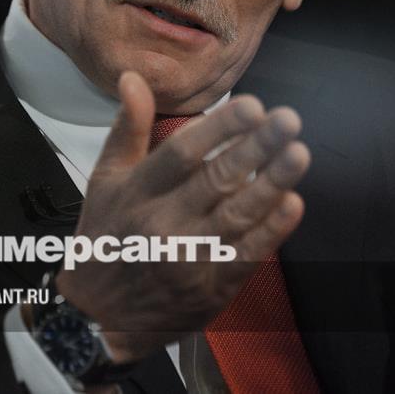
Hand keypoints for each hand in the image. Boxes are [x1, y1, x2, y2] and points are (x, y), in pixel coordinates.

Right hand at [53, 71, 310, 361]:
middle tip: (288, 120)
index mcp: (138, 192)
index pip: (181, 153)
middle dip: (256, 148)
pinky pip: (246, 256)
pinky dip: (271, 231)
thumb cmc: (106, 238)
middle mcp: (162, 223)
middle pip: (215, 180)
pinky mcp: (210, 288)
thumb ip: (128, 128)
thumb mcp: (104, 180)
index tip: (252, 105)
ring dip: (272, 184)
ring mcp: (188, 258)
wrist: (97, 318)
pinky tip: (293, 203)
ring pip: (237, 215)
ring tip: (298, 153)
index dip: (219, 128)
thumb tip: (133, 77)